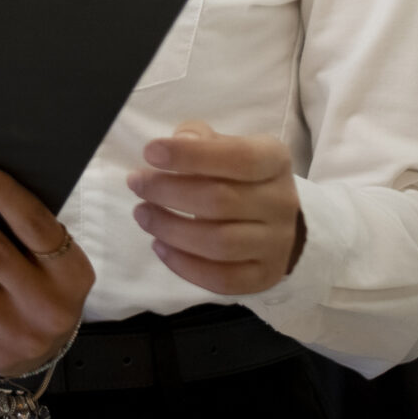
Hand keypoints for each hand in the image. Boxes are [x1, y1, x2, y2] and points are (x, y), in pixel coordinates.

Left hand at [127, 121, 302, 296]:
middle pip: (220, 201)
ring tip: (142, 215)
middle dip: (168, 192)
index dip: (191, 156)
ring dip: (171, 230)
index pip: (238, 158)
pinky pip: (222, 279)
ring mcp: (277, 244)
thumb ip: (199, 138)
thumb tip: (181, 142)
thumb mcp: (224, 146)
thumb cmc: (237, 174)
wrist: (275, 219)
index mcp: (275, 160)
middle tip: (136, 184)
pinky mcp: (264, 277)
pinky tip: (159, 246)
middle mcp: (281, 202)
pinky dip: (184, 265)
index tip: (150, 152)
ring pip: (219, 244)